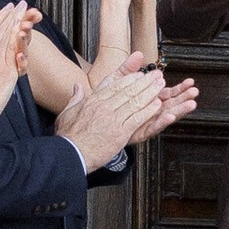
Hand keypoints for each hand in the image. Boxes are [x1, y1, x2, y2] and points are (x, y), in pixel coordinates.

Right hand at [0, 2, 34, 125]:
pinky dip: (18, 37)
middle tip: (19, 4)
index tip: (5, 9)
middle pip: (0, 30)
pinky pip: (13, 50)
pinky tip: (24, 27)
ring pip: (8, 37)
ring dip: (16, 21)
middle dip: (10, 15)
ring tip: (24, 10)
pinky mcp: (7, 71)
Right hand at [59, 52, 190, 174]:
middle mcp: (105, 107)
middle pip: (129, 91)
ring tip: (161, 86)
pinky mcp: (120, 132)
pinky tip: (157, 105)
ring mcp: (114, 119)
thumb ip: (75, 98)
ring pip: (135, 102)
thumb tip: (77, 87)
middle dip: (145, 82)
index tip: (140, 75)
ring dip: (151, 92)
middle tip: (156, 75)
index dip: (130, 79)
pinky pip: (137, 118)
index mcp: (94, 101)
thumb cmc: (68, 137)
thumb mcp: (67, 113)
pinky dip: (148, 111)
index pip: (116, 86)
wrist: (71, 153)